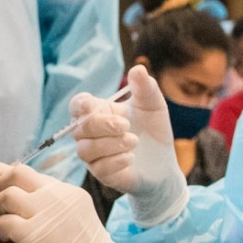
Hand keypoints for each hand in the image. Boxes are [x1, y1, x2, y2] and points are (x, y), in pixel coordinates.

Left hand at [0, 157, 165, 242]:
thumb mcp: (75, 219)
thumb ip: (51, 204)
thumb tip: (23, 194)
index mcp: (67, 192)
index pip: (29, 172)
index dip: (1, 170)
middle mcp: (58, 197)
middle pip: (16, 173)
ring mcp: (46, 215)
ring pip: (6, 195)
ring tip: (1, 224)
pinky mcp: (35, 236)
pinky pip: (4, 222)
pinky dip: (0, 229)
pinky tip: (6, 239)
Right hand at [73, 66, 186, 225]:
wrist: (164, 163)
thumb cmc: (154, 131)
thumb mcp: (154, 105)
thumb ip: (145, 87)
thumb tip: (138, 69)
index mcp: (99, 112)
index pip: (78, 105)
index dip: (79, 105)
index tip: (90, 105)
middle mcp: (91, 133)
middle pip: (79, 127)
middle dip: (103, 125)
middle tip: (127, 126)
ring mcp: (94, 154)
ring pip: (85, 149)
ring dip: (111, 144)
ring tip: (133, 142)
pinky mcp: (101, 173)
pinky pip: (98, 168)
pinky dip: (116, 160)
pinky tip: (131, 157)